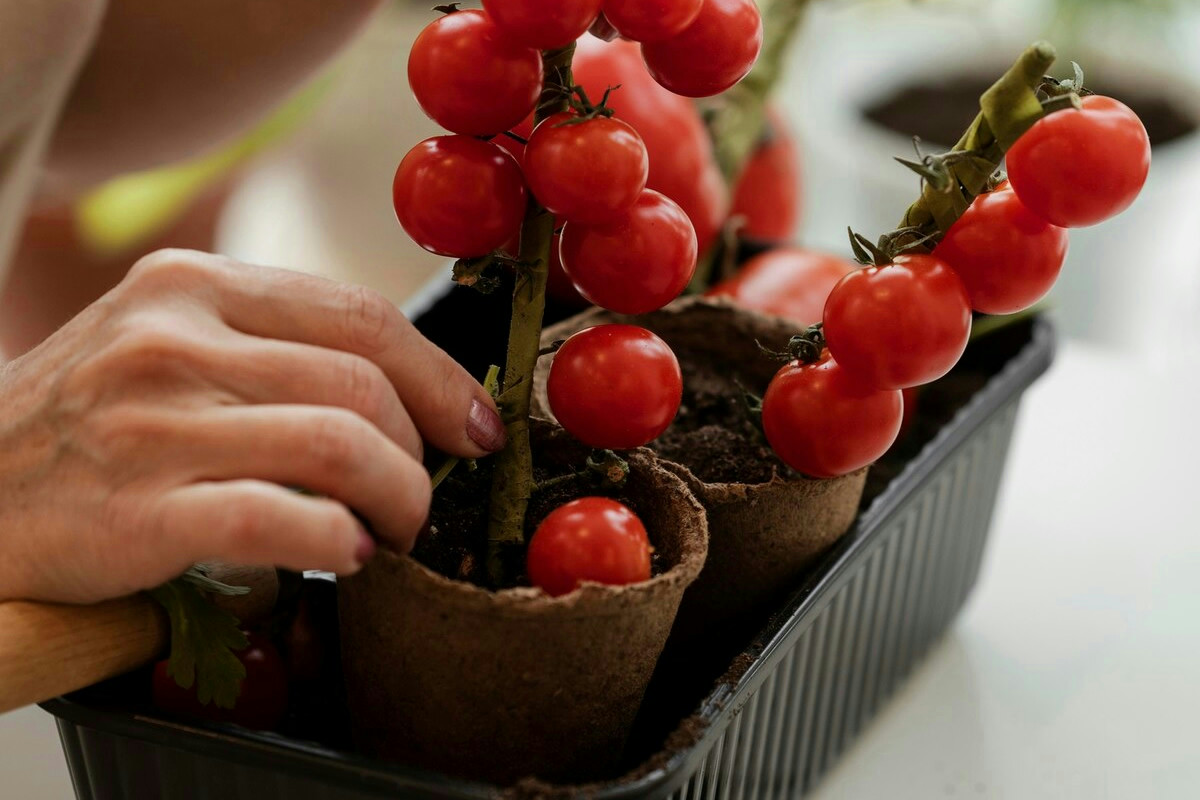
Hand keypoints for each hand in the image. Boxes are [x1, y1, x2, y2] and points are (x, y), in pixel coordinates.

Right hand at [0, 249, 504, 603]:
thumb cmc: (86, 425)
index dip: (441, 376)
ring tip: (392, 531)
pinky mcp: (135, 512)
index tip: (477, 425)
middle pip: (363, 384)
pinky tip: (342, 558)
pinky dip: (336, 544)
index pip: (359, 314)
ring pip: (339, 446)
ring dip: (397, 500)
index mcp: (191, 286)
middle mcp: (170, 340)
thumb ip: (270, 347)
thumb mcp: (165, 345)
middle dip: (424, 451)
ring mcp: (150, 423)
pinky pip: (280, 521)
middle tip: (425, 498)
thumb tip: (406, 391)